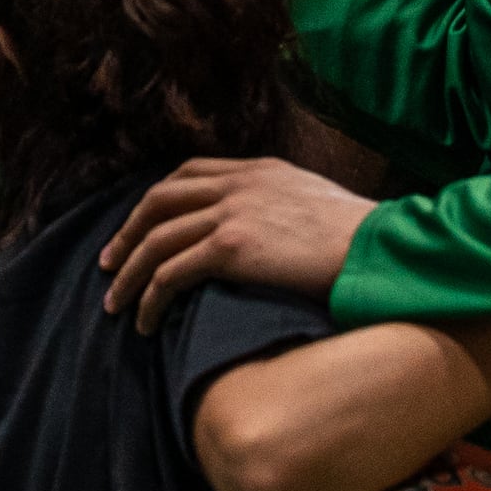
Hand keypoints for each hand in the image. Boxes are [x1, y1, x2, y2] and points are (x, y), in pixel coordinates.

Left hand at [100, 155, 374, 323]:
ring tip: (116, 305)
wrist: (381, 249)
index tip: (139, 229)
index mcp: (258, 168)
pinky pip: (170, 274)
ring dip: (128, 274)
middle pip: (158, 201)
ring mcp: (231, 212)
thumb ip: (283, 206)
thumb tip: (270, 234)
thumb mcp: (317, 203)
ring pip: (155, 240)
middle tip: (109, 265)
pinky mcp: (230, 247)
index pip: (188, 174)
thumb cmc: (362, 240)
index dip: (156, 203)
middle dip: (127, 234)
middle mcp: (238, 183)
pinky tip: (146, 322)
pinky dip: (149, 298)